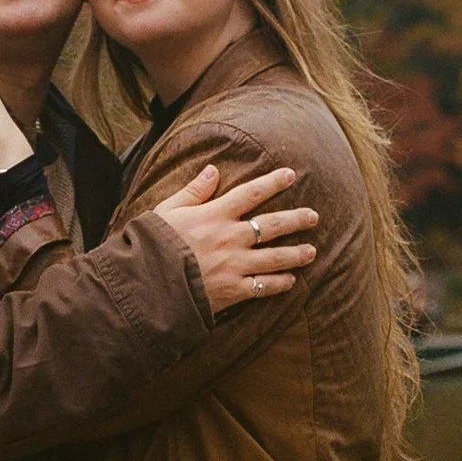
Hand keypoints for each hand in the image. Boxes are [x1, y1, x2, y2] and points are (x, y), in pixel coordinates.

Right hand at [154, 166, 317, 314]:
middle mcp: (230, 238)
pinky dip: (279, 283)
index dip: (272, 182)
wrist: (147, 283)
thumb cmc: (153, 243)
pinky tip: (291, 281)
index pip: (250, 193)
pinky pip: (263, 287)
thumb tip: (213, 170)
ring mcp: (234, 265)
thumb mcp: (167, 209)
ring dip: (296, 254)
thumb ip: (193, 190)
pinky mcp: (233, 290)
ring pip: (275, 257)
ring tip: (312, 251)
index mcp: (214, 214)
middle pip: (271, 225)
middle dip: (295, 219)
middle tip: (314, 216)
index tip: (291, 175)